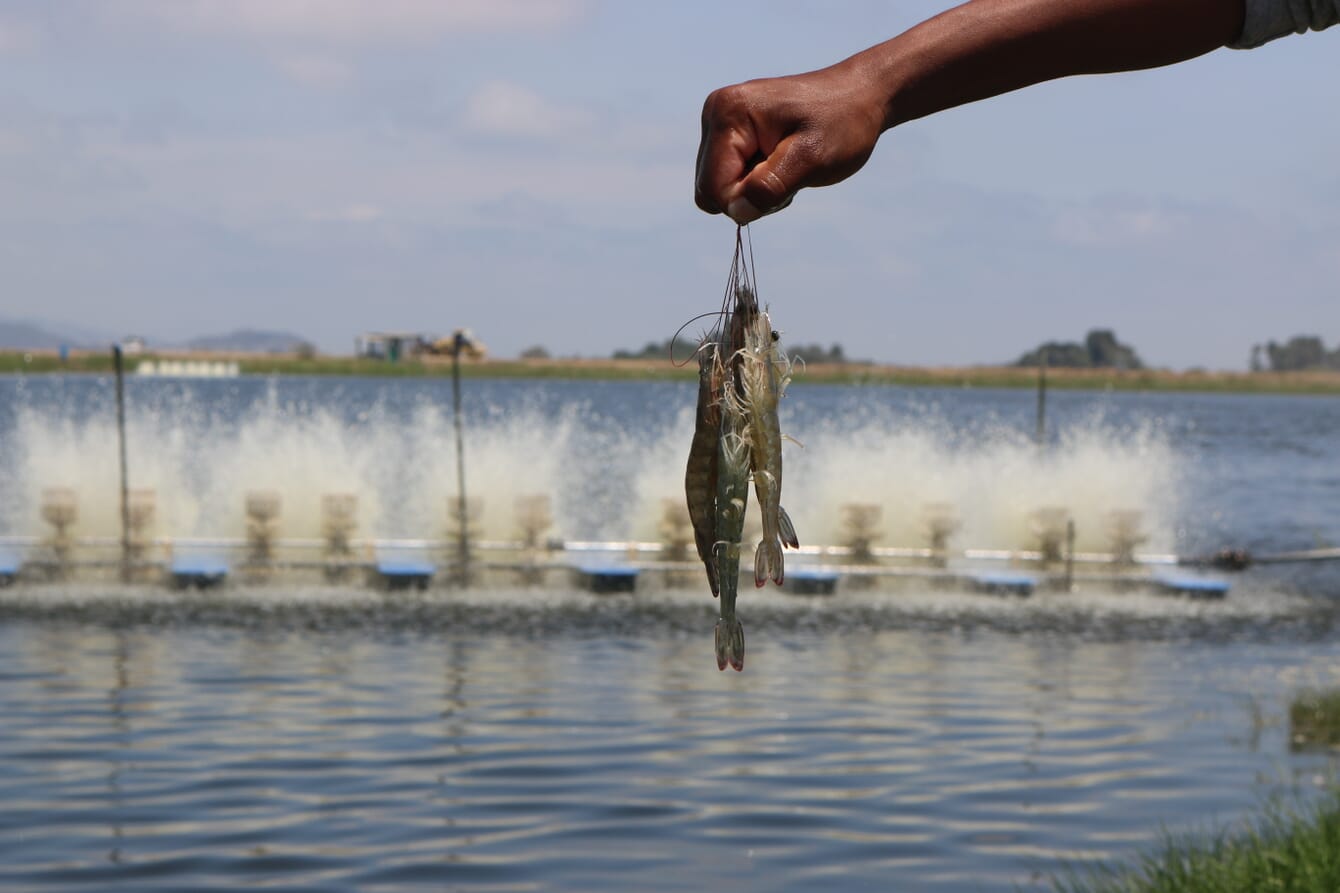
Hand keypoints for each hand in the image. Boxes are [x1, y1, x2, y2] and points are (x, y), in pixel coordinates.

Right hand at [695, 62, 887, 223]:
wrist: (861, 95)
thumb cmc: (842, 124)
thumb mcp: (811, 158)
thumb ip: (770, 186)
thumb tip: (736, 212)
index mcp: (729, 113)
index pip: (713, 187)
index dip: (747, 201)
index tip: (787, 182)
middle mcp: (715, 112)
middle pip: (710, 188)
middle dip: (749, 196)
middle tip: (790, 175)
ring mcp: (720, 120)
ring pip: (719, 186)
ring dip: (755, 190)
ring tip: (789, 166)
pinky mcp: (730, 130)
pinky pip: (729, 176)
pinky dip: (756, 181)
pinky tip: (782, 162)